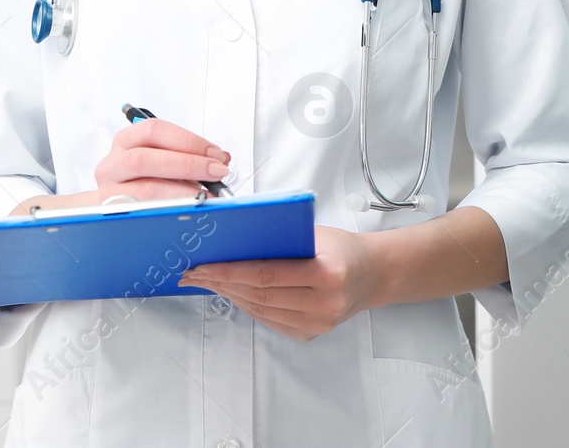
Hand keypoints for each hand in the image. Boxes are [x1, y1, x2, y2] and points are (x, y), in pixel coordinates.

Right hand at [11, 118, 229, 215]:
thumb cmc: (142, 178)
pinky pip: (145, 213)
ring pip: (145, 190)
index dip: (188, 141)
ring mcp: (108, 191)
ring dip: (183, 191)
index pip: (153, 130)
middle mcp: (112, 164)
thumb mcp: (159, 157)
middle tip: (217, 172)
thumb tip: (220, 160)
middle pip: (145, 159)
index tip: (216, 153)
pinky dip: (172, 210)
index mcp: (125, 141)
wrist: (108, 207)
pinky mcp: (113, 216)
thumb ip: (185, 154)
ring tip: (207, 194)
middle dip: (188, 164)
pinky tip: (189, 209)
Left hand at [176, 226, 384, 340]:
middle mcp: (323, 303)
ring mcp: (317, 324)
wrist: (373, 274)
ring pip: (260, 310)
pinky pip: (269, 320)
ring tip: (209, 282)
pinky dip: (247, 306)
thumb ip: (280, 239)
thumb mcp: (315, 234)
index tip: (203, 266)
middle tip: (196, 274)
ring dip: (230, 295)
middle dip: (221, 283)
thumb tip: (234, 240)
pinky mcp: (310, 334)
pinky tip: (233, 294)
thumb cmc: (343, 248)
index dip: (229, 272)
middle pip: (258, 295)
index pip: (265, 274)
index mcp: (326, 273)